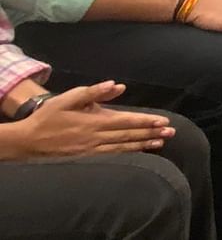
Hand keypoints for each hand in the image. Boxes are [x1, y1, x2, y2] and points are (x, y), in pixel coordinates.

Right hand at [17, 82, 174, 157]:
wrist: (29, 141)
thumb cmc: (50, 116)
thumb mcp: (70, 98)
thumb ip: (95, 92)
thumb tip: (118, 85)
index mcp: (94, 121)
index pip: (127, 121)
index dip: (146, 121)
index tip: (162, 121)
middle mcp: (97, 137)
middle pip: (129, 135)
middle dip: (151, 133)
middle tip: (171, 132)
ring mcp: (93, 149)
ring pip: (124, 147)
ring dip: (144, 144)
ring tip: (161, 142)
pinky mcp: (88, 158)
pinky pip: (113, 156)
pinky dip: (129, 154)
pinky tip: (140, 152)